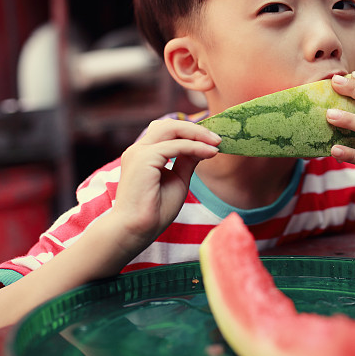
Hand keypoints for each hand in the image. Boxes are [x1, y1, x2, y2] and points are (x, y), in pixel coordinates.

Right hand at [110, 119, 220, 251]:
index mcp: (144, 154)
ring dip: (197, 133)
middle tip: (218, 139)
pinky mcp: (144, 158)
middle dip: (196, 129)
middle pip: (169, 125)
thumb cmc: (155, 211)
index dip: (191, 132)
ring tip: (216, 143)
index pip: (168, 132)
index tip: (213, 141)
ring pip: (171, 128)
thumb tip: (203, 146)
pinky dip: (195, 146)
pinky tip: (210, 153)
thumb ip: (187, 161)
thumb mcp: (178, 180)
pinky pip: (176, 145)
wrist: (136, 231)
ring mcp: (139, 152)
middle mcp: (139, 149)